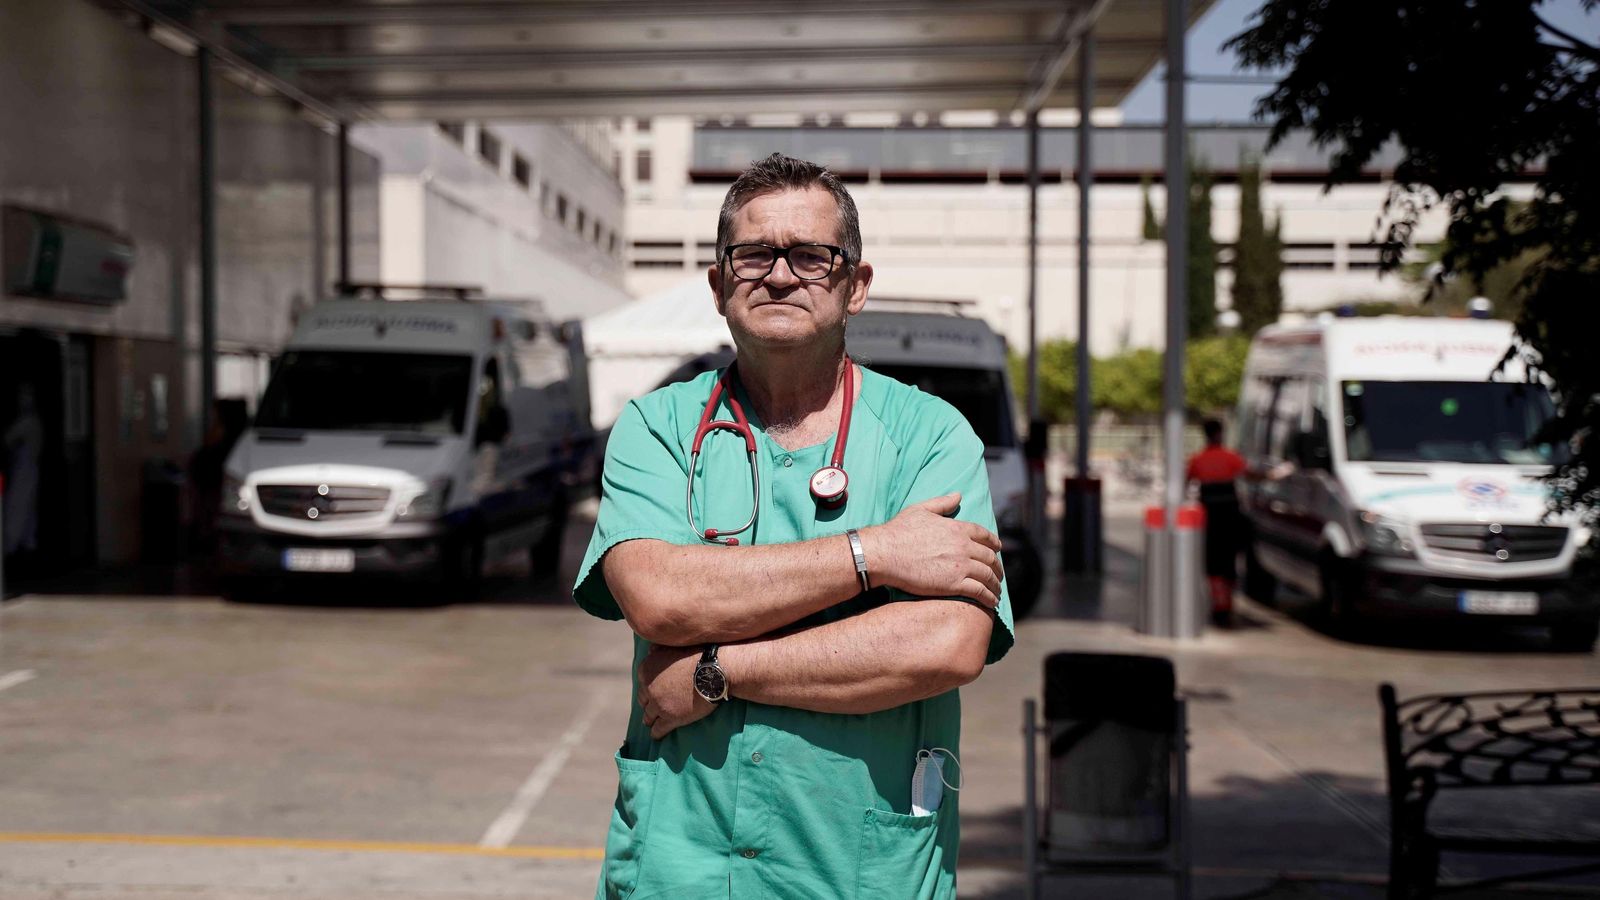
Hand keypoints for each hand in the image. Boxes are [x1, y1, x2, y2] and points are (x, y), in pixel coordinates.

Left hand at [637, 644, 715, 739]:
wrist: (714, 670)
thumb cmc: (698, 654)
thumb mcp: (673, 646)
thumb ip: (658, 650)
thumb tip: (650, 650)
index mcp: (646, 670)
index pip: (642, 684)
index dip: (648, 690)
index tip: (651, 693)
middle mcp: (648, 688)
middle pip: (643, 700)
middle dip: (648, 704)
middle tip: (653, 708)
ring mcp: (658, 704)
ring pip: (648, 717)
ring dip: (650, 720)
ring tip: (651, 723)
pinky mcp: (670, 718)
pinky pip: (658, 730)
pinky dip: (656, 733)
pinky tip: (657, 736)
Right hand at [858, 492, 1003, 608]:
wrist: (885, 553)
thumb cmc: (898, 531)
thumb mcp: (920, 510)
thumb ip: (942, 503)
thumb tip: (958, 495)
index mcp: (957, 528)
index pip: (984, 535)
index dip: (994, 543)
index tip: (999, 549)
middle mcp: (963, 546)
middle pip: (990, 557)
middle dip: (997, 567)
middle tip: (998, 574)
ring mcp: (961, 565)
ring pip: (988, 576)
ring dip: (995, 585)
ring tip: (996, 591)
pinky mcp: (954, 584)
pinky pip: (980, 591)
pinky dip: (989, 597)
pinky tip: (992, 602)